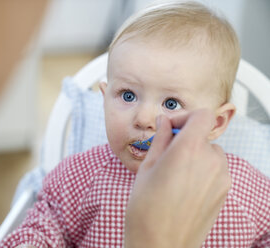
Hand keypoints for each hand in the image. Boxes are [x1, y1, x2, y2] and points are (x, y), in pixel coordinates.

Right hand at [125, 109, 230, 247]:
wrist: (159, 244)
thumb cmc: (146, 208)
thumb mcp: (147, 167)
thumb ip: (160, 139)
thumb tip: (165, 121)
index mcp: (188, 150)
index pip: (201, 115)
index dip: (185, 117)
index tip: (172, 127)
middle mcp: (210, 160)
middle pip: (203, 136)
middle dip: (185, 140)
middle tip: (166, 155)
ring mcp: (221, 178)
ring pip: (210, 153)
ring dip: (195, 155)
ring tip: (174, 175)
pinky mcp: (224, 192)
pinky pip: (216, 170)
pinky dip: (202, 170)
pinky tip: (184, 188)